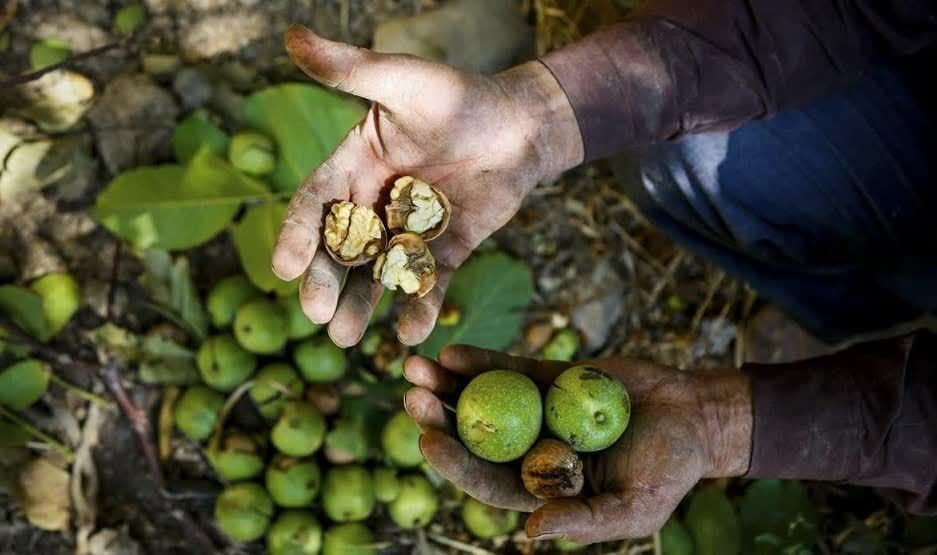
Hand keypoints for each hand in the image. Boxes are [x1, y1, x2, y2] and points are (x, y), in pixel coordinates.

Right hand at [272, 25, 582, 346]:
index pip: (317, 203)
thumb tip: (291, 35)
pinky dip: (420, 306)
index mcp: (353, 164)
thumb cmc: (459, 96)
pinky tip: (411, 333)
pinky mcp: (445, 250)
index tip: (284, 267)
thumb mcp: (403, 82)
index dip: (300, 235)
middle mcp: (373, 203)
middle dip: (327, 282)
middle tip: (317, 315)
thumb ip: (350, 70)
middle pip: (341, 250)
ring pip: (377, 274)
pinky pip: (428, 282)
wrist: (522, 124)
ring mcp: (408, 231)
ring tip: (347, 338)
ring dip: (362, 305)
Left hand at [403, 346, 752, 543]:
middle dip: (438, 419)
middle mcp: (529, 450)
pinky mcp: (545, 379)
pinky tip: (452, 352)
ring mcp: (534, 412)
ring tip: (414, 367)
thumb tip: (530, 535)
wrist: (694, 417)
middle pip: (473, 437)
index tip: (428, 442)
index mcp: (541, 488)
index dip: (456, 464)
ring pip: (481, 399)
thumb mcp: (635, 507)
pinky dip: (480, 361)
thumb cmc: (670, 470)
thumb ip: (585, 521)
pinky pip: (507, 369)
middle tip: (412, 398)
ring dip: (446, 386)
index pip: (488, 480)